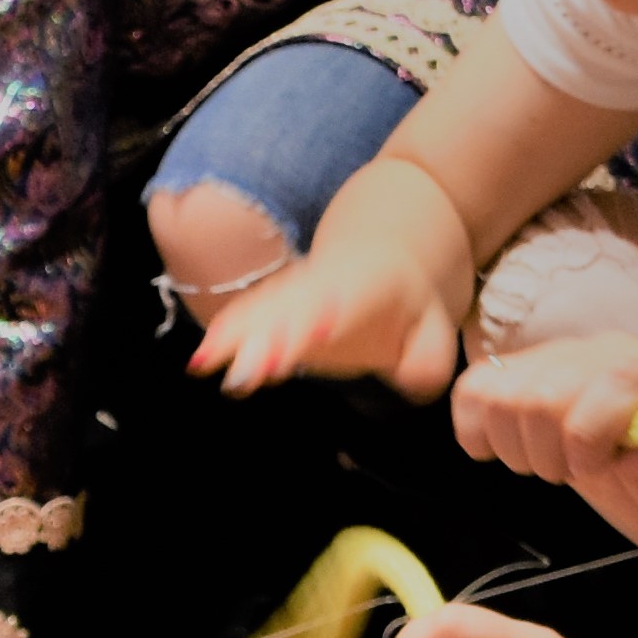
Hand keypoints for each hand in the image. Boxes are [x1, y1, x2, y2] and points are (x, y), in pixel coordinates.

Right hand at [199, 219, 466, 397]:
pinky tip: (201, 361)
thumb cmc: (410, 306)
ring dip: (233, 338)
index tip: (308, 338)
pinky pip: (246, 316)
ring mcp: (293, 295)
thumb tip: (409, 381)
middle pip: (288, 312)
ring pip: (259, 311)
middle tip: (245, 375)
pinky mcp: (275, 308)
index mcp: (363, 292)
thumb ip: (426, 359)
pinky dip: (224, 335)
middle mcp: (320, 289)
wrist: (384, 257)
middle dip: (265, 341)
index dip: (321, 323)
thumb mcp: (436, 328)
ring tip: (206, 363)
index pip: (339, 309)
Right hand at [450, 331, 637, 568]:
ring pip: (495, 393)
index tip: (598, 470)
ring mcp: (556, 355)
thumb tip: (634, 458)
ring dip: (511, 446)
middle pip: (538, 398)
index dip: (588, 443)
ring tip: (543, 461)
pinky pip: (471, 388)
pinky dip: (474, 428)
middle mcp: (601, 352)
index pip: (606, 386)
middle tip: (569, 474)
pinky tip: (501, 449)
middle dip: (546, 456)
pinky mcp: (521, 368)